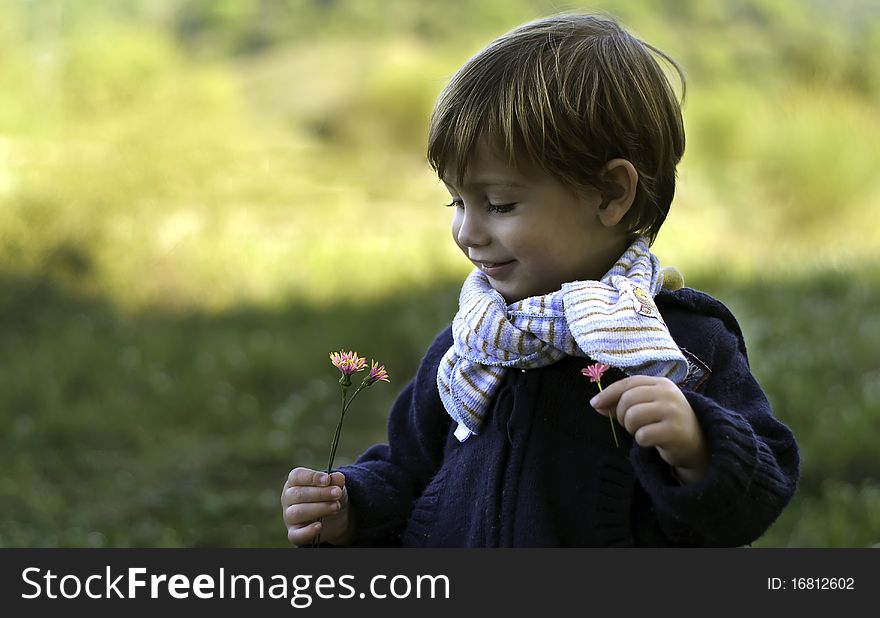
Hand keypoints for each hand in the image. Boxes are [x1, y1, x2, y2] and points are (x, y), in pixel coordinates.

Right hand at [281, 467, 352, 545]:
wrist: (334, 518)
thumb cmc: (330, 496)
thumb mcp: (336, 486)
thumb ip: (336, 481)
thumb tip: (338, 477)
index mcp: (295, 481)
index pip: (296, 476)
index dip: (311, 477)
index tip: (327, 480)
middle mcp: (288, 498)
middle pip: (297, 494)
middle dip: (320, 493)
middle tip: (337, 493)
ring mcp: (289, 517)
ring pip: (296, 513)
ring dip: (318, 509)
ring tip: (336, 507)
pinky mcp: (294, 533)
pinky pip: (296, 534)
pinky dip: (307, 531)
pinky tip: (319, 526)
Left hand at [590, 376, 708, 483]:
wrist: (697, 444)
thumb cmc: (666, 423)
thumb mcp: (646, 407)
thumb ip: (622, 404)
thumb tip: (596, 404)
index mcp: (661, 383)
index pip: (629, 383)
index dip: (609, 393)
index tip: (594, 404)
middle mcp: (668, 393)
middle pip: (628, 399)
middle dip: (621, 415)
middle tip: (630, 425)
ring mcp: (673, 411)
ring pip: (633, 416)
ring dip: (631, 428)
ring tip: (642, 431)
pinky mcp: (674, 431)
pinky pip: (643, 435)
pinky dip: (641, 441)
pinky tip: (652, 441)